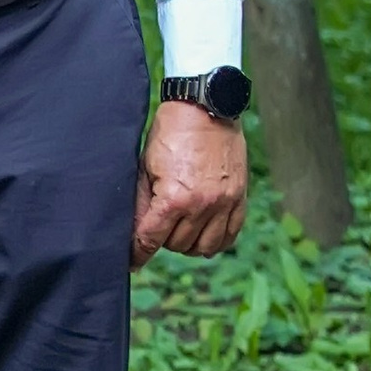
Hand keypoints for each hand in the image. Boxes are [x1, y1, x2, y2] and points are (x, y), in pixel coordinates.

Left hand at [132, 102, 248, 265]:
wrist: (205, 108)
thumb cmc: (171, 134)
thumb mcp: (146, 167)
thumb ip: (141, 203)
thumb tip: (134, 233)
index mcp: (175, 198)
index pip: (151, 240)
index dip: (138, 253)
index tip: (132, 263)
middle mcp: (202, 206)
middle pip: (177, 245)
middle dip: (163, 240)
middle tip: (158, 226)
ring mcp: (224, 204)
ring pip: (203, 247)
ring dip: (188, 243)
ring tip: (179, 229)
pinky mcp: (239, 198)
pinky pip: (229, 236)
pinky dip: (215, 241)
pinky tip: (203, 234)